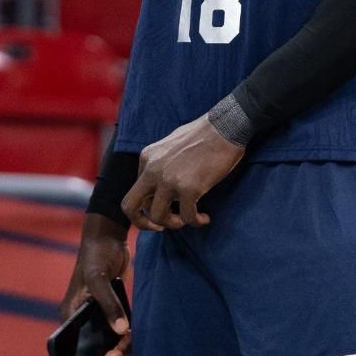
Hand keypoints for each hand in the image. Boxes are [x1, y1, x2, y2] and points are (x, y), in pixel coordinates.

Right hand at [58, 212, 131, 355]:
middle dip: (113, 350)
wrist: (108, 236)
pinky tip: (138, 330)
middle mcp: (82, 317)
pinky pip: (119, 328)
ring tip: (135, 336)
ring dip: (123, 343)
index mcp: (71, 313)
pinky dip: (129, 333)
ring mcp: (97, 313)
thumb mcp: (98, 278)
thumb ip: (109, 304)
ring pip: (110, 339)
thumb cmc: (95, 254)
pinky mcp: (111, 308)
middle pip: (95, 346)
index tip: (112, 355)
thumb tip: (121, 331)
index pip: (77, 346)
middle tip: (127, 342)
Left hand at [122, 114, 244, 231]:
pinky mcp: (189, 188)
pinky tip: (205, 218)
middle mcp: (152, 169)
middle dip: (143, 223)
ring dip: (173, 224)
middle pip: (130, 207)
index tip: (162, 209)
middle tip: (160, 228)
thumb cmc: (203, 135)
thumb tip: (161, 187)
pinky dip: (196, 222)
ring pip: (157, 217)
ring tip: (188, 219)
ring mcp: (169, 179)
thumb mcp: (170, 145)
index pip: (135, 191)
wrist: (225, 127)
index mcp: (147, 158)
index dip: (147, 205)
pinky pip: (186, 217)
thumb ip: (161, 164)